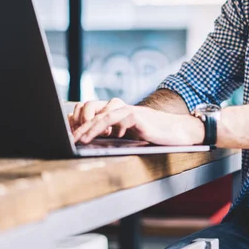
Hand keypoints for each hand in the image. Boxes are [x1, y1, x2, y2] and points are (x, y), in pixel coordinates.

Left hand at [72, 102, 204, 145]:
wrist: (180, 132)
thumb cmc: (158, 135)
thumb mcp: (132, 136)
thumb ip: (115, 134)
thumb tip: (93, 140)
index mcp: (119, 113)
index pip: (92, 111)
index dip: (78, 120)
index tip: (68, 133)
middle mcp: (122, 109)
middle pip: (92, 108)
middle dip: (78, 122)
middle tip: (70, 138)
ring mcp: (129, 111)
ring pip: (101, 113)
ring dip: (86, 126)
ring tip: (77, 139)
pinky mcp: (136, 116)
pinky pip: (113, 118)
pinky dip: (100, 127)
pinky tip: (92, 138)